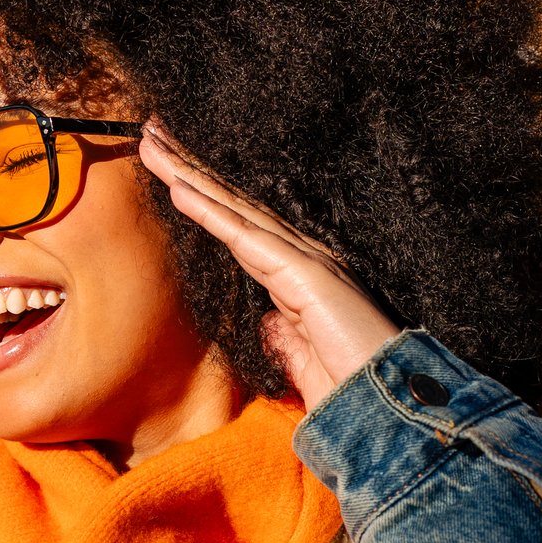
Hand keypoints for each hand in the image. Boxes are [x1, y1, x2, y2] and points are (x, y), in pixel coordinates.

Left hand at [138, 123, 398, 408]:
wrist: (388, 408)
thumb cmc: (351, 389)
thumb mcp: (304, 362)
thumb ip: (285, 339)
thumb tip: (269, 324)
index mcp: (298, 275)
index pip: (239, 226)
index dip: (204, 195)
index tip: (169, 171)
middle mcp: (302, 257)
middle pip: (233, 204)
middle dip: (190, 168)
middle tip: (152, 134)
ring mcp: (305, 262)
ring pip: (234, 209)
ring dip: (190, 175)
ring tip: (153, 143)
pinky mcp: (305, 275)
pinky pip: (245, 237)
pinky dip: (210, 212)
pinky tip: (179, 188)